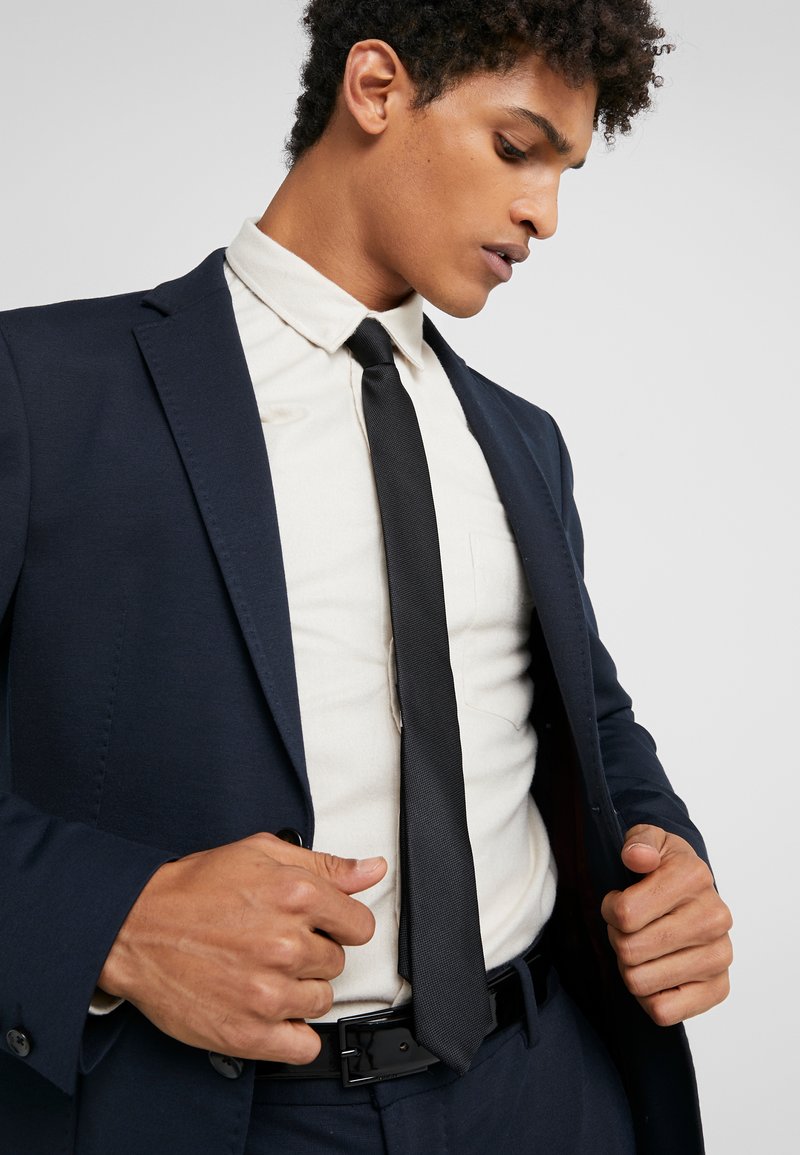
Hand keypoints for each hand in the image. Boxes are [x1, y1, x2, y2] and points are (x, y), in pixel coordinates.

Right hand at [98, 832, 386, 1063]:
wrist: (136, 929)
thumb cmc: (194, 890)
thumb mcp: (261, 854)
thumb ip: (326, 865)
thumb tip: (372, 870)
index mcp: (296, 895)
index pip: (360, 925)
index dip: (339, 924)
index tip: (318, 926)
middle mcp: (287, 944)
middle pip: (336, 963)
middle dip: (311, 954)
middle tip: (273, 943)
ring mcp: (268, 991)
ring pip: (321, 1001)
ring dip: (299, 990)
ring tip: (262, 972)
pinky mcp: (249, 1032)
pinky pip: (303, 1045)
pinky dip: (291, 1033)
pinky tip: (268, 1009)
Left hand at [601, 824, 731, 1026]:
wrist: (694, 894)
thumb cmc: (663, 869)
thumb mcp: (648, 840)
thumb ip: (639, 841)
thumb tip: (637, 857)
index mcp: (694, 876)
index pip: (625, 914)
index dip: (610, 910)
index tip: (618, 902)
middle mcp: (714, 917)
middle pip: (629, 950)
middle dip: (618, 940)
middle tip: (629, 929)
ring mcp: (720, 956)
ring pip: (640, 982)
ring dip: (630, 968)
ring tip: (642, 949)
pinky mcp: (719, 988)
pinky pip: (663, 1012)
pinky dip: (648, 998)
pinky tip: (655, 974)